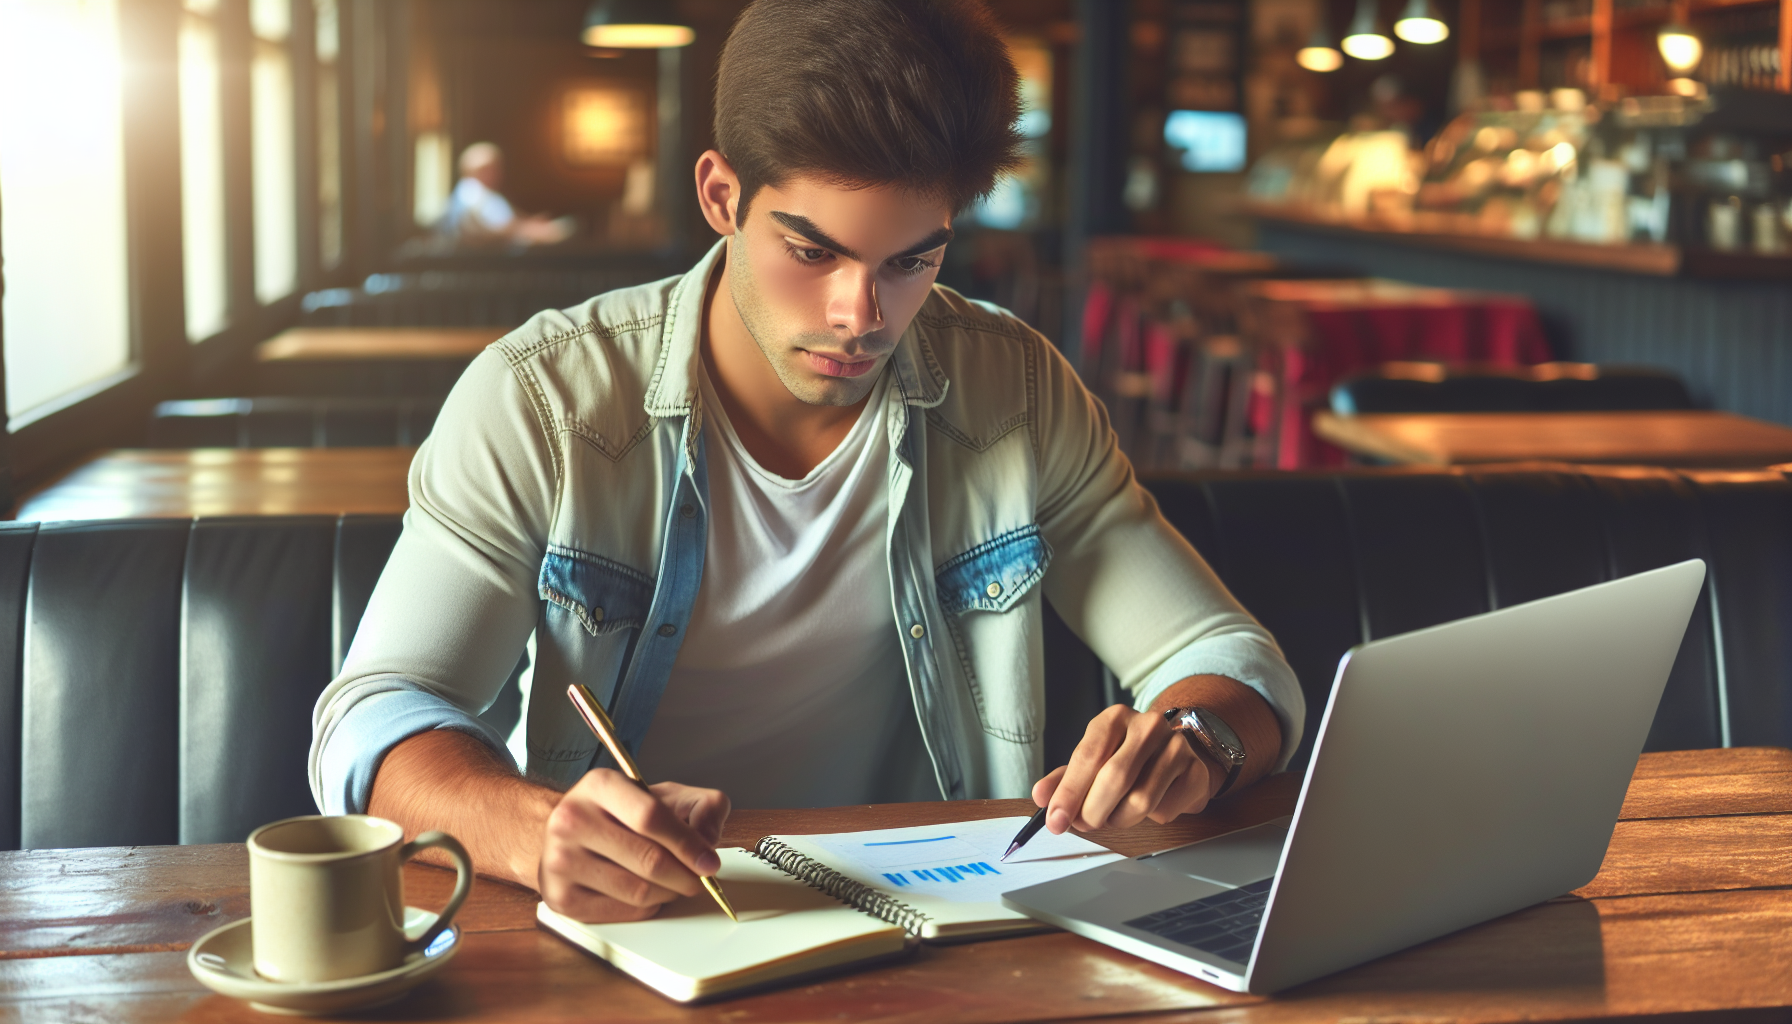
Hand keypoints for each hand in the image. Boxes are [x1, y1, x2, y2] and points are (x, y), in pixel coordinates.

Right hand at [537, 769, 730, 922]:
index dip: (688, 844)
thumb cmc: (621, 814)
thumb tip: (710, 838)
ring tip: (675, 884)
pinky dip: (647, 907)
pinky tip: (649, 893)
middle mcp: (572, 820)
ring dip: (669, 893)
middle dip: (686, 875)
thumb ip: (702, 805)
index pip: (651, 817)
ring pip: (638, 891)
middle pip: (648, 859)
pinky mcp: (561, 897)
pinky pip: (623, 912)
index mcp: (600, 786)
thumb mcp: (664, 795)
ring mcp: (561, 861)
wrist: (567, 834)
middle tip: (700, 879)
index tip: (709, 862)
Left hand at [1031, 705, 1219, 833]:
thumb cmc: (1127, 758)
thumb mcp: (1093, 760)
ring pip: (1140, 800)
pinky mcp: (1196, 771)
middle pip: (1114, 779)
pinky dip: (1151, 818)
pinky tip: (1149, 806)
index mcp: (1114, 718)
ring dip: (1120, 819)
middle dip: (1093, 811)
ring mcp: (1176, 746)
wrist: (1176, 751)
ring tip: (1114, 815)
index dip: (1069, 793)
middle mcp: (1147, 726)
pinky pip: (1165, 810)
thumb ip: (1064, 779)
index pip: (1087, 756)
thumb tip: (1042, 797)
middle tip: (1085, 823)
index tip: (1056, 820)